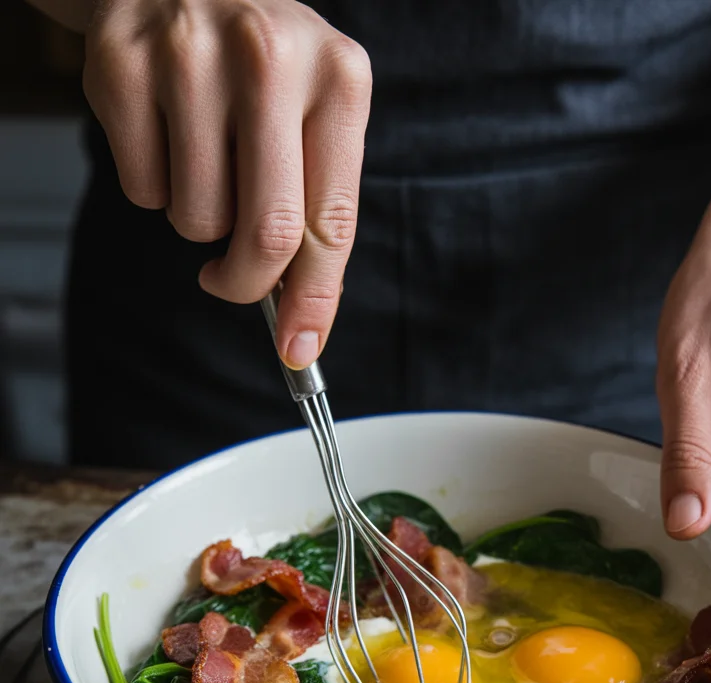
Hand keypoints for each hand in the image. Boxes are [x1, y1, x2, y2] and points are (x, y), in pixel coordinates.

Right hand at [83, 0, 371, 368]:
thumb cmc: (262, 68)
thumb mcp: (315, 117)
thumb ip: (316, 210)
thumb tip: (303, 320)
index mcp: (339, 79)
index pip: (330, 222)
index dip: (315, 301)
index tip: (299, 349)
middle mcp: (271, 57)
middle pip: (266, 233)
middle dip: (248, 283)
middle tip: (233, 282)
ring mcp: (191, 56)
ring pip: (197, 219)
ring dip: (200, 222)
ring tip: (206, 164)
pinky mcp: (123, 64)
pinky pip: (142, 190)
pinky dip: (154, 187)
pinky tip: (166, 136)